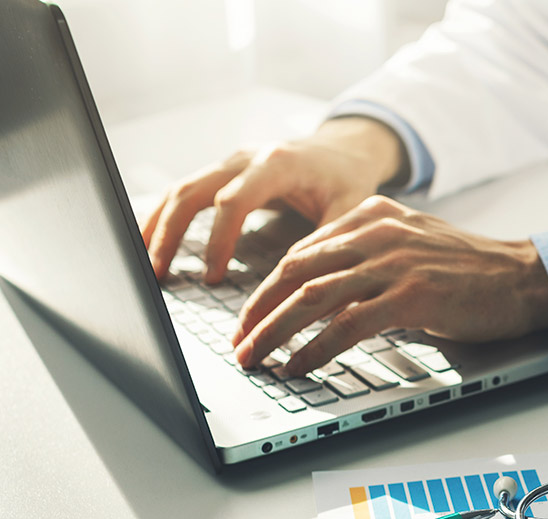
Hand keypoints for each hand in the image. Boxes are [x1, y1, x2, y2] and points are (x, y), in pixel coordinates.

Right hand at [140, 116, 407, 282]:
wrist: (344, 150)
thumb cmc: (347, 180)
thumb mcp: (350, 209)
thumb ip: (329, 240)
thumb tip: (303, 284)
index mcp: (277, 164)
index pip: (234, 201)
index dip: (219, 240)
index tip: (213, 277)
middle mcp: (246, 158)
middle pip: (193, 191)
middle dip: (170, 233)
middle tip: (157, 274)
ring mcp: (230, 163)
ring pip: (180, 189)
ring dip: (157, 226)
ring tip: (143, 264)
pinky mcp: (222, 173)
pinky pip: (184, 192)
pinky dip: (164, 216)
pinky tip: (149, 243)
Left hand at [231, 195, 547, 375]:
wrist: (525, 278)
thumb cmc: (473, 271)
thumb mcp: (414, 246)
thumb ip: (370, 257)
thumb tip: (325, 294)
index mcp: (373, 215)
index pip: (303, 251)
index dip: (269, 288)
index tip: (250, 317)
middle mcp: (378, 233)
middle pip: (296, 270)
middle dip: (259, 310)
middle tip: (239, 342)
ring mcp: (394, 263)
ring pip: (313, 297)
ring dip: (276, 332)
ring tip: (256, 358)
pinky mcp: (411, 296)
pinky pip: (347, 324)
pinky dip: (316, 348)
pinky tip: (300, 365)